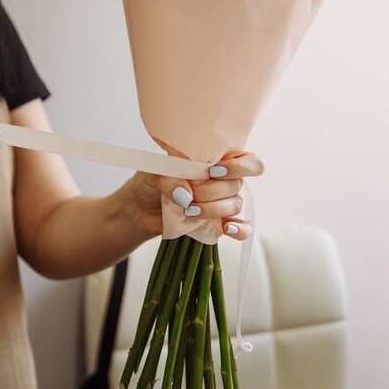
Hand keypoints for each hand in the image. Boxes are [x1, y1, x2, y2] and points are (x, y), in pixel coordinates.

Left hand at [129, 152, 263, 239]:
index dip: (238, 167)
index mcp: (216, 159)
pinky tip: (226, 229)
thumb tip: (187, 195)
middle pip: (237, 185)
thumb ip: (171, 178)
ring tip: (188, 212)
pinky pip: (240, 228)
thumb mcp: (156, 172)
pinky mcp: (217, 223)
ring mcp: (222, 202)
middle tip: (188, 195)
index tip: (213, 171)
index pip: (248, 160)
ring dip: (213, 210)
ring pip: (235, 205)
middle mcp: (224, 179)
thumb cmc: (151, 182)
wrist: (140, 207)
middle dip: (211, 192)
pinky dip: (238, 230)